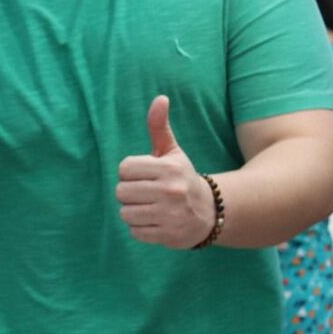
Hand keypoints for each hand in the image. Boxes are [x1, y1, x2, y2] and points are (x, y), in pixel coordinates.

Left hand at [116, 95, 216, 248]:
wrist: (211, 212)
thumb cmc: (182, 178)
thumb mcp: (172, 153)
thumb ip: (159, 128)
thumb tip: (160, 98)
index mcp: (168, 168)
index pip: (124, 168)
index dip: (130, 173)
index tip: (145, 176)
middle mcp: (170, 191)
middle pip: (121, 191)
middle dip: (130, 193)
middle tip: (147, 194)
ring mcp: (169, 214)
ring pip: (125, 213)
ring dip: (134, 212)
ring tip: (152, 208)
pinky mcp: (168, 235)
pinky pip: (134, 232)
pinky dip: (142, 229)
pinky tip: (157, 222)